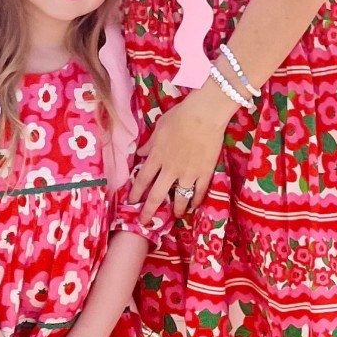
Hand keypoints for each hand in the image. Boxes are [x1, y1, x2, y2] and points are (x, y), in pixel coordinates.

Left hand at [131, 81, 234, 221]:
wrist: (205, 115)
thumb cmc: (180, 116)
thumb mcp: (159, 128)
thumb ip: (149, 144)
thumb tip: (139, 153)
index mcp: (157, 157)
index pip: (142, 180)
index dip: (135, 193)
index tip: (131, 203)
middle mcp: (170, 169)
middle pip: (156, 195)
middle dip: (149, 211)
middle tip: (145, 222)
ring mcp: (188, 173)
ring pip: (179, 198)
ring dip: (176, 209)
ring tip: (176, 215)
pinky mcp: (204, 173)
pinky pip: (199, 192)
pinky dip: (196, 200)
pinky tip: (194, 206)